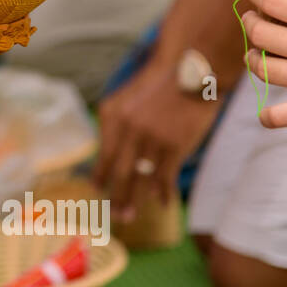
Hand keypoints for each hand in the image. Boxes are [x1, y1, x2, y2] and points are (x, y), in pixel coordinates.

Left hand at [94, 59, 222, 219]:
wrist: (190, 71)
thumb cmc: (159, 86)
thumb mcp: (127, 99)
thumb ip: (115, 124)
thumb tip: (107, 154)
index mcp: (112, 116)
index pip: (103, 153)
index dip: (100, 174)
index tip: (96, 190)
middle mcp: (128, 129)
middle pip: (119, 171)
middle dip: (115, 196)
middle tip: (115, 216)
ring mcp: (151, 139)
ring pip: (140, 178)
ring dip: (134, 200)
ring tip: (130, 216)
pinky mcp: (174, 146)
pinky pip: (165, 176)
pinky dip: (163, 192)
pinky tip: (162, 203)